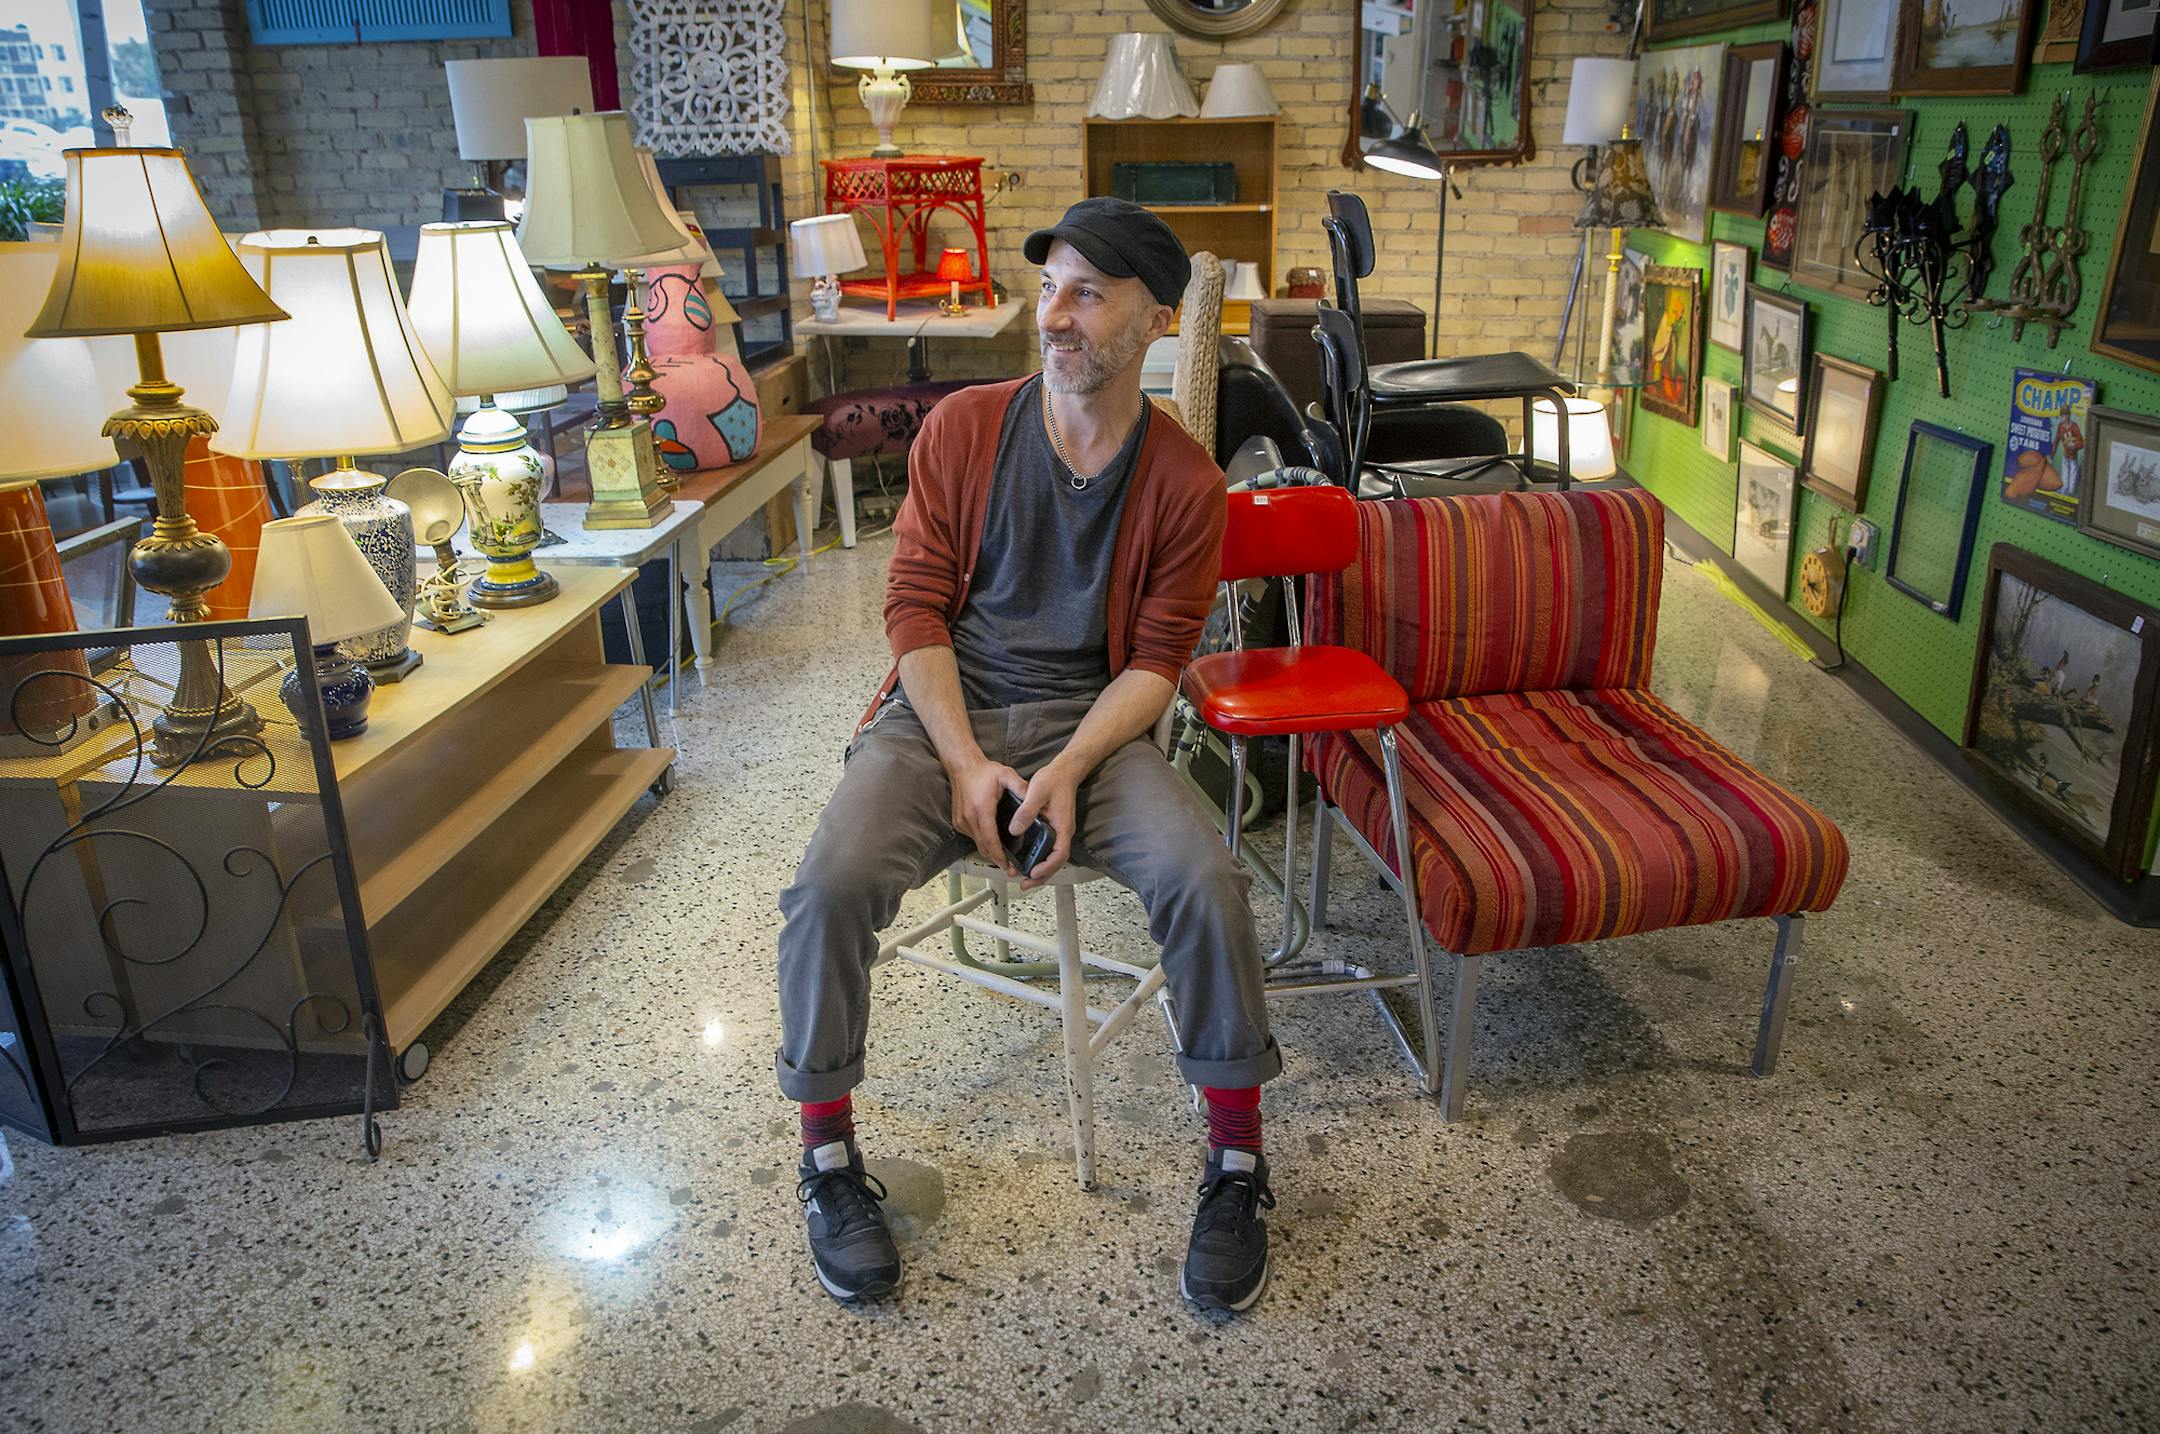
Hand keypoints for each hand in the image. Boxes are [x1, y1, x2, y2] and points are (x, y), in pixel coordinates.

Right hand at [950, 756, 1026, 872]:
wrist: (962, 766)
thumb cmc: (982, 771)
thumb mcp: (1006, 775)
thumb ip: (1021, 787)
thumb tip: (1034, 800)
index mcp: (981, 809)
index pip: (990, 840)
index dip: (999, 856)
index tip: (1008, 865)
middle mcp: (969, 818)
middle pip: (983, 847)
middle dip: (997, 858)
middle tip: (1010, 864)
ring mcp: (961, 821)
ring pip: (977, 844)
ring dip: (989, 849)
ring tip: (1003, 852)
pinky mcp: (958, 822)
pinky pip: (972, 837)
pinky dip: (982, 840)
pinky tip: (992, 837)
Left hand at [1011, 758, 1080, 888]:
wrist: (1065, 770)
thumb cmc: (1055, 779)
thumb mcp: (1037, 792)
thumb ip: (1026, 812)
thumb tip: (1015, 830)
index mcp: (1062, 827)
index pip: (1059, 854)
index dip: (1047, 867)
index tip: (1033, 873)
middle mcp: (1063, 832)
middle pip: (1056, 862)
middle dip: (1041, 876)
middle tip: (1025, 884)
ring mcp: (1059, 831)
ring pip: (1052, 857)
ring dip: (1040, 869)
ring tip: (1024, 877)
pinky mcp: (1054, 828)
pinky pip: (1048, 848)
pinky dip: (1039, 857)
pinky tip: (1027, 859)